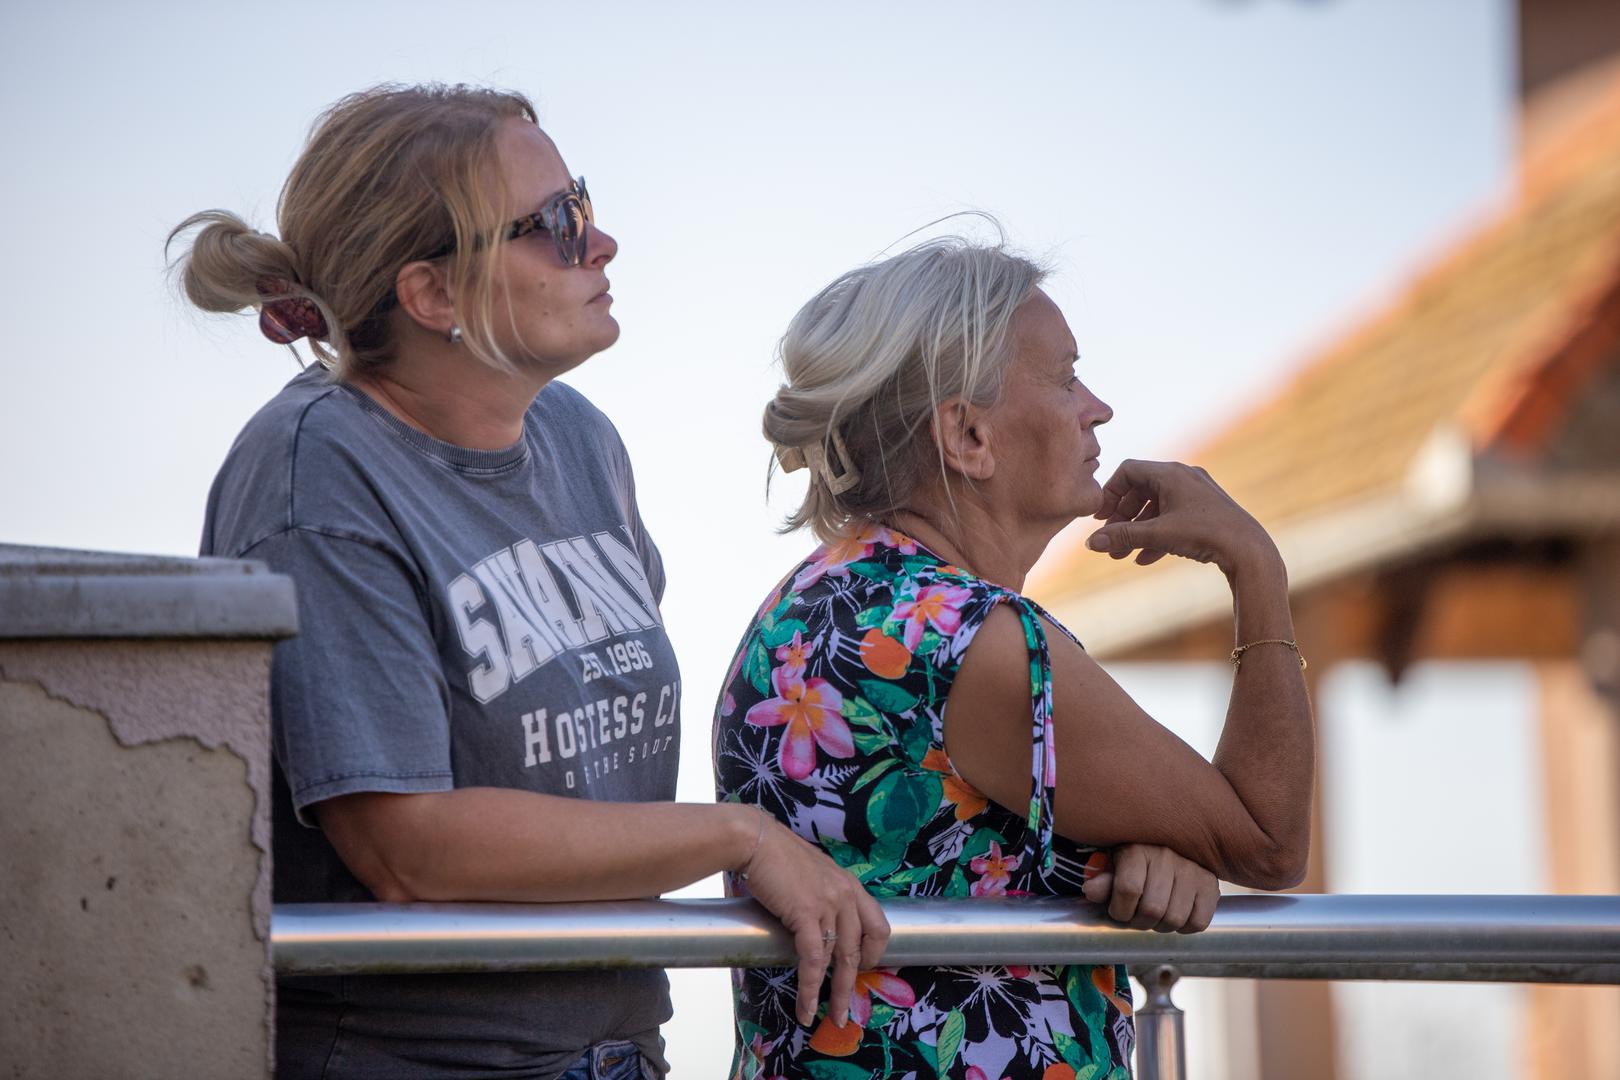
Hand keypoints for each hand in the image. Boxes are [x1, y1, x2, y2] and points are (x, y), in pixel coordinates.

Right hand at [735, 810, 890, 1026]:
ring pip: (836, 960)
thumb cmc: (778, 857)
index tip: (861, 971)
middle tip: (844, 1012)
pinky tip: (805, 1005)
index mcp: (850, 886)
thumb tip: (818, 927)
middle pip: (859, 950)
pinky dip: (809, 987)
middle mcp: (845, 895)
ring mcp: (828, 904)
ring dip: (829, 994)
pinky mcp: (806, 913)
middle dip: (851, 986)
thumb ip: (823, 898)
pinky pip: (812, 960)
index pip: (878, 926)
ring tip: (821, 1015)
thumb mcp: (814, 876)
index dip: (873, 954)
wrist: (756, 841)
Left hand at [1082, 843, 1219, 933]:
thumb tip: (1091, 890)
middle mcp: (1166, 855)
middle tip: (1138, 917)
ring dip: (1161, 927)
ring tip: (1156, 916)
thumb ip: (1103, 882)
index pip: (1127, 889)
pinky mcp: (1210, 884)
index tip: (1118, 912)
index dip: (1119, 911)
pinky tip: (1176, 914)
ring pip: (1175, 918)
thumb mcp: (1113, 869)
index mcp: (1137, 848)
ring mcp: (1192, 869)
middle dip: (1140, 922)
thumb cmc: (1135, 864)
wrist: (1171, 851)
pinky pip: (1198, 922)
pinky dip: (1185, 928)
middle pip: (1152, 909)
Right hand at [1086, 459, 1276, 577]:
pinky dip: (1156, 535)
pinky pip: (1172, 518)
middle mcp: (1183, 477)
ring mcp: (1196, 494)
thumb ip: (1122, 537)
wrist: (1249, 550)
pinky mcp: (1205, 512)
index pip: (1128, 471)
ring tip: (1122, 554)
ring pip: (1155, 508)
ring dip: (1137, 530)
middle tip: (1110, 540)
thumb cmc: (1205, 534)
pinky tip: (1144, 558)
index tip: (1100, 518)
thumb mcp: (1158, 534)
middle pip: (1140, 490)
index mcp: (1171, 473)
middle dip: (1122, 518)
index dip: (1110, 493)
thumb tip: (1090, 543)